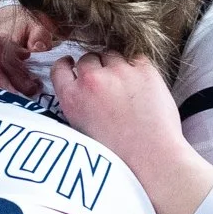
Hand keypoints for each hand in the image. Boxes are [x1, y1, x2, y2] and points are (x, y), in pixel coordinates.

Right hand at [51, 51, 212, 213]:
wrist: (152, 159)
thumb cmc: (118, 154)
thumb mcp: (82, 131)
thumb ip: (77, 104)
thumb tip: (79, 86)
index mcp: (72, 98)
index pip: (59, 68)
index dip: (67, 65)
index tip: (73, 67)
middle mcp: (91, 80)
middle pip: (87, 58)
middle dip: (95, 67)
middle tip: (107, 83)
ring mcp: (119, 72)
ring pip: (112, 54)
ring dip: (116, 65)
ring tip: (127, 86)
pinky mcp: (144, 69)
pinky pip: (136, 57)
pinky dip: (138, 66)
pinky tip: (142, 83)